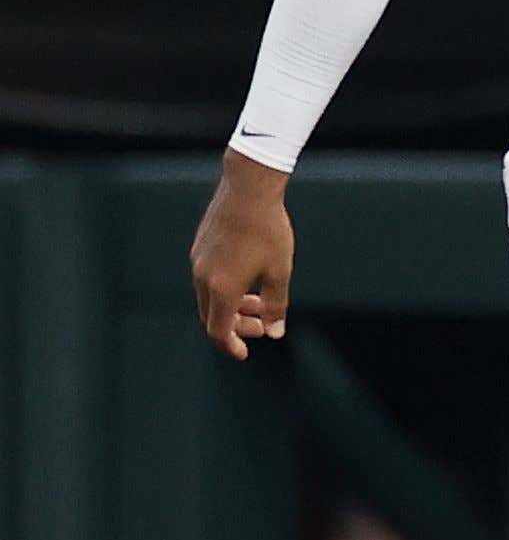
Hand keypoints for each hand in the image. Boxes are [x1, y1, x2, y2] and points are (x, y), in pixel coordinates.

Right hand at [190, 148, 294, 360]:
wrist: (249, 188)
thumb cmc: (268, 229)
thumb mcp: (280, 270)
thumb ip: (276, 305)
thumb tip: (274, 331)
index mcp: (222, 288)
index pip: (219, 330)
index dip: (232, 345)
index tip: (246, 352)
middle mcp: (203, 277)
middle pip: (212, 315)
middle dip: (236, 325)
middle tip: (262, 323)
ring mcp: (198, 261)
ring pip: (209, 296)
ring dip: (232, 305)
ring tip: (258, 300)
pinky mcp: (199, 246)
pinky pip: (207, 277)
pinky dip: (224, 287)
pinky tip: (247, 277)